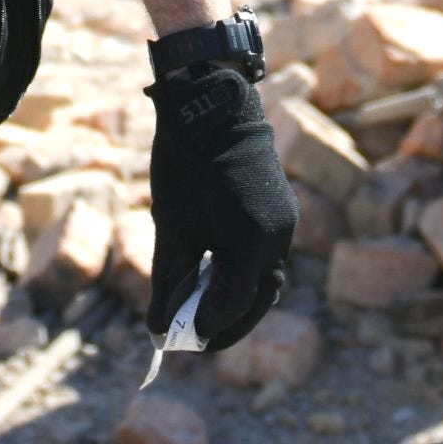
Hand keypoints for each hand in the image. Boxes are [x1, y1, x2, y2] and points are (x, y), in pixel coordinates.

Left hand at [146, 66, 297, 349]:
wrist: (214, 103)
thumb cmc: (187, 162)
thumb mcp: (172, 226)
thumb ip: (168, 279)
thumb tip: (157, 327)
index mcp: (251, 244)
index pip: (232, 305)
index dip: (205, 328)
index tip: (179, 340)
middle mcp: (279, 237)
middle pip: (259, 299)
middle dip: (227, 323)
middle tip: (194, 338)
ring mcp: (285, 223)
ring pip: (267, 278)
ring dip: (238, 299)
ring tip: (203, 310)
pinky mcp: (282, 210)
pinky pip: (268, 255)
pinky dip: (245, 273)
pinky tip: (216, 274)